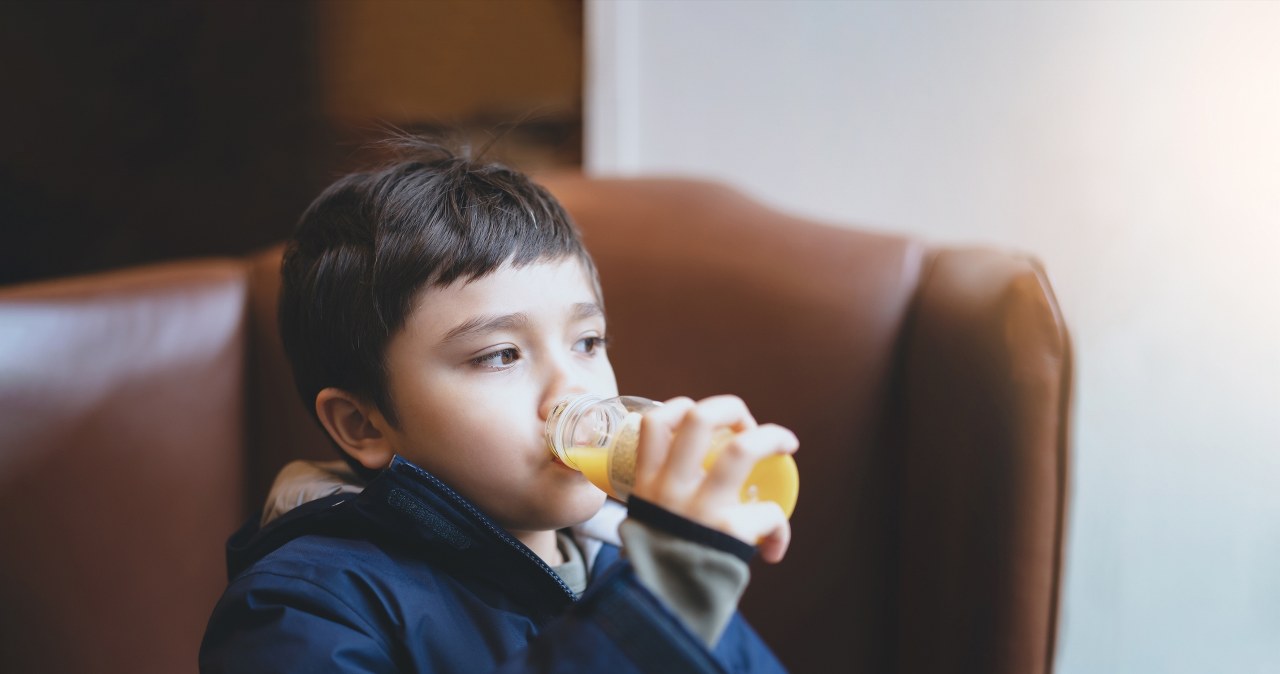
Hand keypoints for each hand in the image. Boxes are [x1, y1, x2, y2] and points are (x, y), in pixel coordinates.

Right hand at [630, 395, 798, 562]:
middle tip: (745, 422)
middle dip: (731, 408)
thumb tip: (697, 476)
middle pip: (700, 419)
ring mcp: (701, 506)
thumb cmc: (660, 564)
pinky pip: (766, 513)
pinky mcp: (729, 531)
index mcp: (648, 481)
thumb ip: (662, 495)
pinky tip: (774, 547)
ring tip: (786, 442)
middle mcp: (671, 487)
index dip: (684, 407)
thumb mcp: (647, 520)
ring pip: (741, 449)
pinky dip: (778, 528)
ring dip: (771, 437)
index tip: (701, 416)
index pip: (655, 422)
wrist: (661, 611)